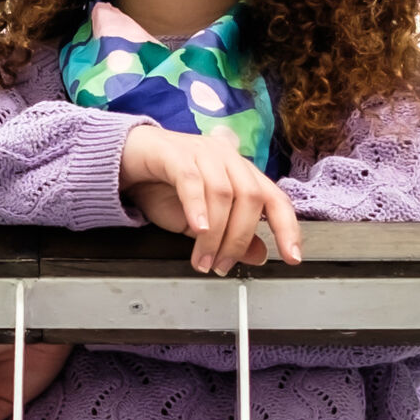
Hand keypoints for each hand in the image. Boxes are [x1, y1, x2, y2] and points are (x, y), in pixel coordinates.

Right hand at [118, 122, 302, 274]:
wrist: (127, 160)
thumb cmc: (166, 188)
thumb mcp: (204, 223)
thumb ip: (232, 236)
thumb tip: (261, 254)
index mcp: (242, 174)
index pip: (276, 199)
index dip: (288, 228)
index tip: (292, 256)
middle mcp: (228, 159)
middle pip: (250, 199)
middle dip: (238, 240)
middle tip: (222, 266)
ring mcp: (203, 152)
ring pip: (223, 194)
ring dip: (215, 235)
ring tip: (202, 260)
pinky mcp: (175, 153)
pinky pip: (192, 180)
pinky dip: (198, 207)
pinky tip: (198, 228)